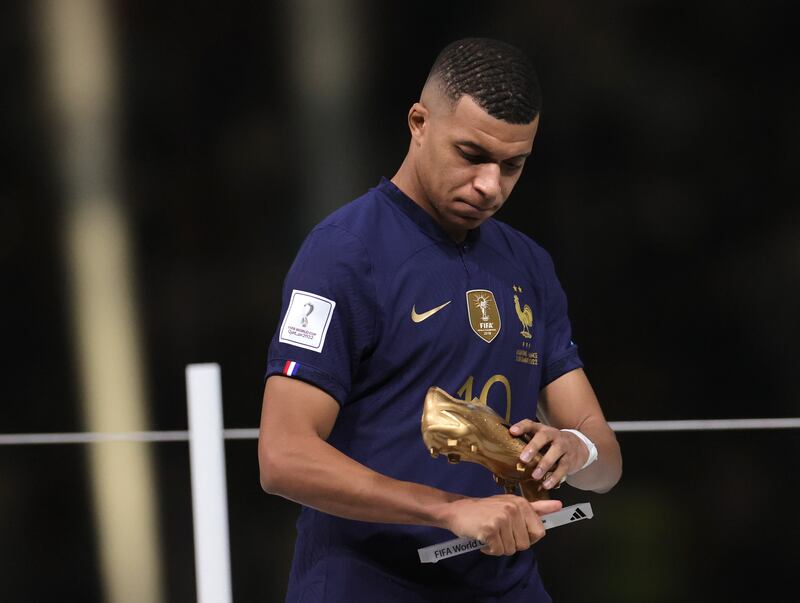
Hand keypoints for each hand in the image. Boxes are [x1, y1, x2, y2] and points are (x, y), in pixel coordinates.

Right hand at [438, 495, 561, 555]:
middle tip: (499, 532)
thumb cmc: (485, 509)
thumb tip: (559, 506)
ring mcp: (502, 518)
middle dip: (511, 543)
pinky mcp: (490, 529)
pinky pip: (497, 551)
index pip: (539, 532)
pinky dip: (489, 549)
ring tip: (490, 533)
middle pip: (525, 544)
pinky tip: (482, 538)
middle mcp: (514, 509)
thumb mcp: (511, 504)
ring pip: (511, 549)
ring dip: (499, 547)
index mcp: (522, 504)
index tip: (514, 532)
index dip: (527, 537)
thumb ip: (536, 507)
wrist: (457, 509)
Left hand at [509, 420, 589, 489]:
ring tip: (535, 476)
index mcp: (542, 429)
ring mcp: (563, 446)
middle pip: (543, 437)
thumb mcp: (541, 439)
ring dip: (544, 465)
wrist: (579, 446)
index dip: (521, 427)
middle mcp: (553, 435)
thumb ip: (526, 444)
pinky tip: (546, 485)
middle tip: (523, 458)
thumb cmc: (552, 444)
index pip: (530, 424)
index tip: (512, 431)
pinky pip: (563, 468)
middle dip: (533, 447)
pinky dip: (554, 478)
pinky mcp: (570, 460)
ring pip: (555, 453)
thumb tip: (503, 458)